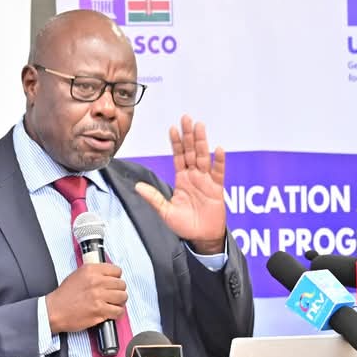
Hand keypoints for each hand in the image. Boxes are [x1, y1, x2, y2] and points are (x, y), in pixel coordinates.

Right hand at [45, 264, 126, 333]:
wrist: (54, 310)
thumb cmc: (64, 295)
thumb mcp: (77, 275)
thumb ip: (94, 273)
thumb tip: (108, 276)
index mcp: (91, 270)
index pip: (116, 270)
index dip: (116, 278)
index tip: (114, 282)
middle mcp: (96, 281)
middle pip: (121, 284)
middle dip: (119, 290)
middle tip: (114, 295)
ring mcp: (98, 296)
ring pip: (122, 297)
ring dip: (120, 302)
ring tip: (114, 304)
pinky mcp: (99, 310)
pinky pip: (118, 311)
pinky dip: (117, 313)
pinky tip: (111, 313)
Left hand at [135, 114, 226, 253]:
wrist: (201, 238)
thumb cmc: (184, 225)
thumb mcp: (165, 212)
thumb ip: (153, 198)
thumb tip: (137, 186)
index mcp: (182, 179)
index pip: (178, 156)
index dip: (175, 142)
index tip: (172, 128)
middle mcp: (194, 176)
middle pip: (191, 151)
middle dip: (188, 135)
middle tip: (187, 118)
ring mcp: (206, 181)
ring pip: (204, 157)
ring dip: (202, 142)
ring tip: (200, 126)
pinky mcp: (217, 189)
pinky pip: (219, 173)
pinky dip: (219, 162)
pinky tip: (218, 150)